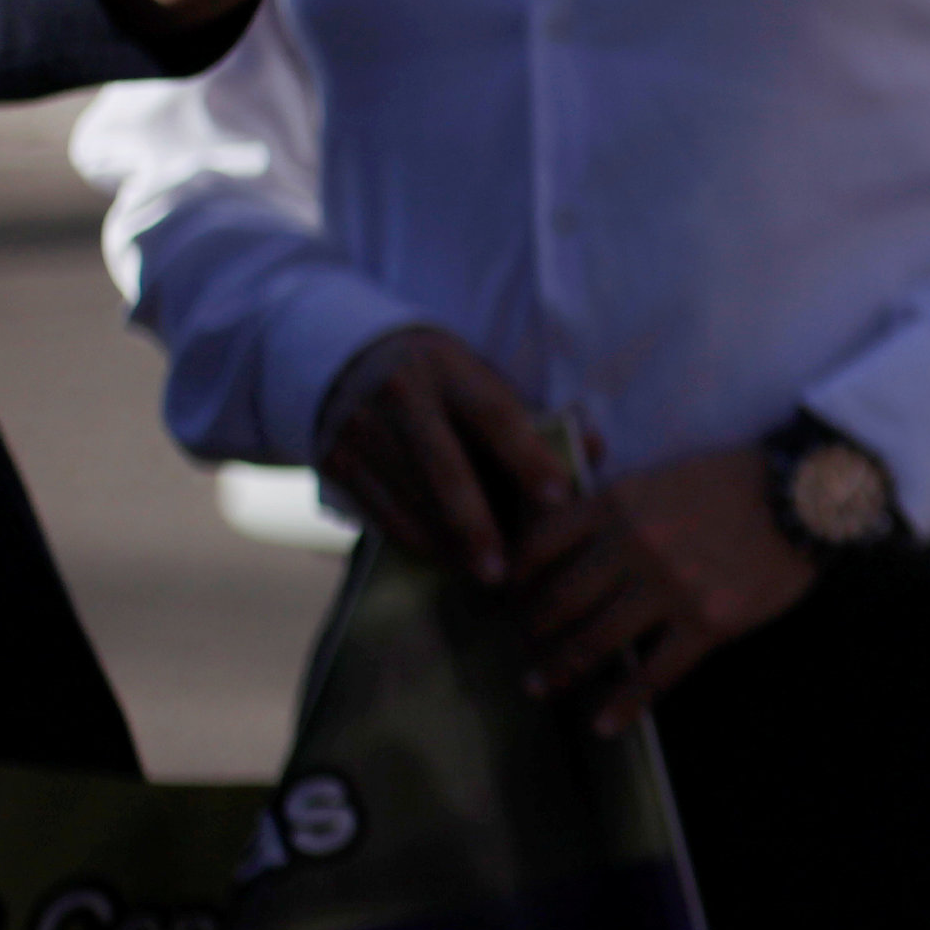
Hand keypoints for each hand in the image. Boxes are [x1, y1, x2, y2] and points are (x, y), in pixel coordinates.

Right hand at [314, 326, 573, 583]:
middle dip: (477, 525)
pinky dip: (415, 540)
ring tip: (486, 573)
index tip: (559, 498)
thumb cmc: (441, 377)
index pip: (496, 416)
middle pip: (445, 469)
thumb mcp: (483, 377)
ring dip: (449, 544)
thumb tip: (595, 449)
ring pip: (410, 500)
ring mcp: (361, 427)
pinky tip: (445, 560)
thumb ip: (534, 417)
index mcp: (450, 368)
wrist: (347, 355)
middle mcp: (401, 395)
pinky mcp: (334, 457)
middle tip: (504, 572)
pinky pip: (379, 513)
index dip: (528, 458)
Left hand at [513, 448, 817, 733]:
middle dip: (532, 629)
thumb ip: (617, 502)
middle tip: (522, 646)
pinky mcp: (706, 623)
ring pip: (595, 642)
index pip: (541, 542)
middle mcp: (633, 545)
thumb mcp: (665, 474)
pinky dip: (623, 705)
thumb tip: (571, 531)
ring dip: (559, 670)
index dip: (516, 575)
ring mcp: (669, 588)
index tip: (509, 595)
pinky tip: (604, 725)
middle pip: (559, 600)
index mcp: (618, 503)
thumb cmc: (738, 480)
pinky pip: (653, 674)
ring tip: (539, 687)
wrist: (806, 498)